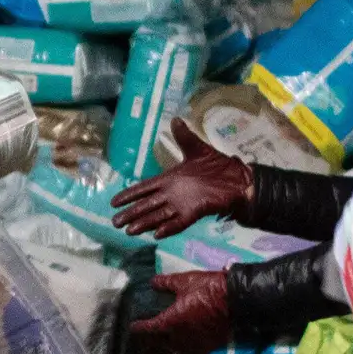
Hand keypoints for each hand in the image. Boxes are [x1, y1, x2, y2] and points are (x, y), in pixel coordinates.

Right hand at [112, 121, 250, 236]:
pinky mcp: (195, 212)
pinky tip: (157, 234)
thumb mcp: (198, 149)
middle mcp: (172, 194)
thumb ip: (184, 137)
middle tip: (114, 222)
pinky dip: (169, 227)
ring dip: (145, 223)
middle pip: (147, 205)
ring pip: (159, 215)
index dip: (130, 195)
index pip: (145, 188)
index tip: (114, 202)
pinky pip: (180, 221)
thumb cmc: (218, 166)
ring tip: (130, 231)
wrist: (238, 179)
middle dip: (131, 213)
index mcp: (170, 180)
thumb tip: (175, 119)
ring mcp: (183, 204)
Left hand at [120, 269, 237, 353]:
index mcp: (171, 321)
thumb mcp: (185, 281)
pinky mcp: (208, 346)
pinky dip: (183, 350)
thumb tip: (152, 282)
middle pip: (160, 343)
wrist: (237, 300)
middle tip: (142, 341)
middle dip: (150, 342)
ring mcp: (195, 343)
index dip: (140, 328)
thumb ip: (166, 283)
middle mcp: (180, 337)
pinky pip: (191, 352)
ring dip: (165, 349)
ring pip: (175, 350)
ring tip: (160, 347)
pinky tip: (182, 348)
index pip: (150, 328)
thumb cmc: (209, 289)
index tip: (133, 327)